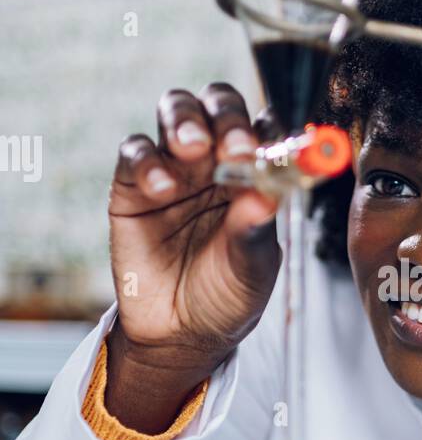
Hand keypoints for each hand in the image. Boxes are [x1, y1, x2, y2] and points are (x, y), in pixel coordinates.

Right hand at [104, 85, 282, 430]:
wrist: (181, 334)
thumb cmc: (227, 295)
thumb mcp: (253, 269)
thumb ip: (256, 230)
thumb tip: (265, 195)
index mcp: (254, 172)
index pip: (264, 127)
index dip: (267, 129)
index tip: (269, 150)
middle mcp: (215, 160)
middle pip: (218, 104)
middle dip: (225, 115)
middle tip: (232, 145)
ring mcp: (174, 167)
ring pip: (175, 111)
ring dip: (184, 120)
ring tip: (192, 147)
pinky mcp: (133, 185)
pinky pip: (136, 153)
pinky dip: (148, 162)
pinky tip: (163, 189)